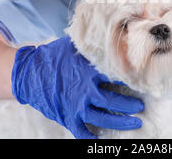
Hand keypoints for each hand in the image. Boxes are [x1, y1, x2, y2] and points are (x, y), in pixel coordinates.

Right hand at [11, 35, 143, 137]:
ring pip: (103, 118)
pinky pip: (82, 131)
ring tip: (135, 122)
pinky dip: (92, 137)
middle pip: (113, 102)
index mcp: (89, 72)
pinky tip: (102, 138)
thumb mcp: (74, 44)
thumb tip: (110, 32)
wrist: (28, 72)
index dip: (131, 80)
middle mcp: (85, 91)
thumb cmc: (53, 55)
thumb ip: (92, 44)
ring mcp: (76, 106)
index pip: (116, 77)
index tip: (142, 82)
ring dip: (120, 121)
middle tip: (141, 106)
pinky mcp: (67, 116)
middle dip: (130, 105)